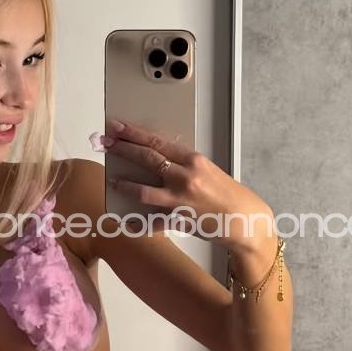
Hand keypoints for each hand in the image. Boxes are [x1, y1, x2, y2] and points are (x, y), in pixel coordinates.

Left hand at [94, 117, 275, 251]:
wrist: (246, 220)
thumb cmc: (229, 194)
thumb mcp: (208, 170)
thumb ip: (184, 164)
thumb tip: (159, 159)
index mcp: (194, 160)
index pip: (157, 142)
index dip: (133, 134)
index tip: (117, 128)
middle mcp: (186, 177)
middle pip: (147, 159)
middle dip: (122, 150)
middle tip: (105, 144)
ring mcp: (181, 200)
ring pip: (143, 191)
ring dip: (125, 184)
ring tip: (114, 180)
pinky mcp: (179, 220)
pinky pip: (151, 221)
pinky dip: (137, 223)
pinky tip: (125, 221)